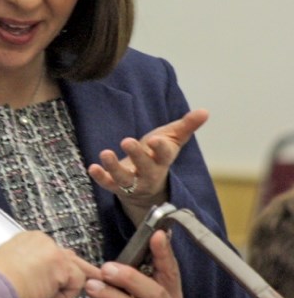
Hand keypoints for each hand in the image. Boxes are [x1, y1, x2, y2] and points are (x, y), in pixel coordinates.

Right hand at [0, 231, 100, 297]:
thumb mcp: (11, 272)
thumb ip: (29, 270)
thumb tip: (44, 282)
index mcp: (26, 240)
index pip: (52, 252)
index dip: (58, 270)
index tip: (58, 283)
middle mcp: (41, 239)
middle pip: (69, 257)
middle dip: (80, 271)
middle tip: (95, 278)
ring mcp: (52, 250)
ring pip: (72, 273)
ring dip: (60, 292)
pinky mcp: (61, 264)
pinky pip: (75, 284)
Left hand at [85, 230, 182, 297]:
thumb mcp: (129, 291)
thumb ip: (130, 274)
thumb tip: (122, 251)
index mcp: (171, 297)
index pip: (171, 273)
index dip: (165, 254)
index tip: (156, 234)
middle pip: (155, 295)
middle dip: (129, 278)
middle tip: (106, 268)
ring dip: (110, 297)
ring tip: (91, 286)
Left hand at [87, 109, 208, 222]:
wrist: (146, 184)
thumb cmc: (157, 154)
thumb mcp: (172, 139)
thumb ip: (187, 126)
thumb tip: (205, 111)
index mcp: (162, 159)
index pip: (164, 154)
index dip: (160, 148)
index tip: (156, 140)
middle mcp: (149, 173)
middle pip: (145, 167)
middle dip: (137, 155)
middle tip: (127, 141)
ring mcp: (132, 182)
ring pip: (124, 178)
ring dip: (113, 167)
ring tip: (105, 153)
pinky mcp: (116, 187)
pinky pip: (108, 184)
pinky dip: (100, 177)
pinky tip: (92, 167)